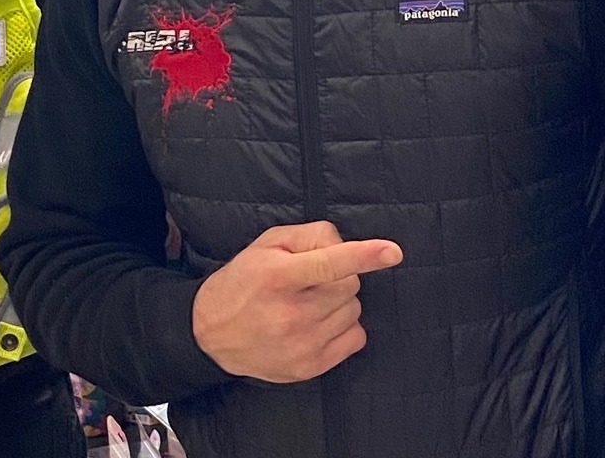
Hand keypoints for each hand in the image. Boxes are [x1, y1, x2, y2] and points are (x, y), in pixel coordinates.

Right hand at [192, 221, 401, 383]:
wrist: (211, 334)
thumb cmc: (244, 281)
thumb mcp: (268, 244)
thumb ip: (311, 236)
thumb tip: (345, 245)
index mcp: (278, 277)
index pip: (329, 264)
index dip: (363, 256)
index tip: (392, 252)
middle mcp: (290, 313)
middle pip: (350, 286)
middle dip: (339, 278)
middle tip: (311, 282)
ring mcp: (301, 344)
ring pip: (354, 311)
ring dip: (339, 303)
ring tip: (308, 304)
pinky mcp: (309, 367)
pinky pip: (355, 338)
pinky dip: (344, 327)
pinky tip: (319, 324)